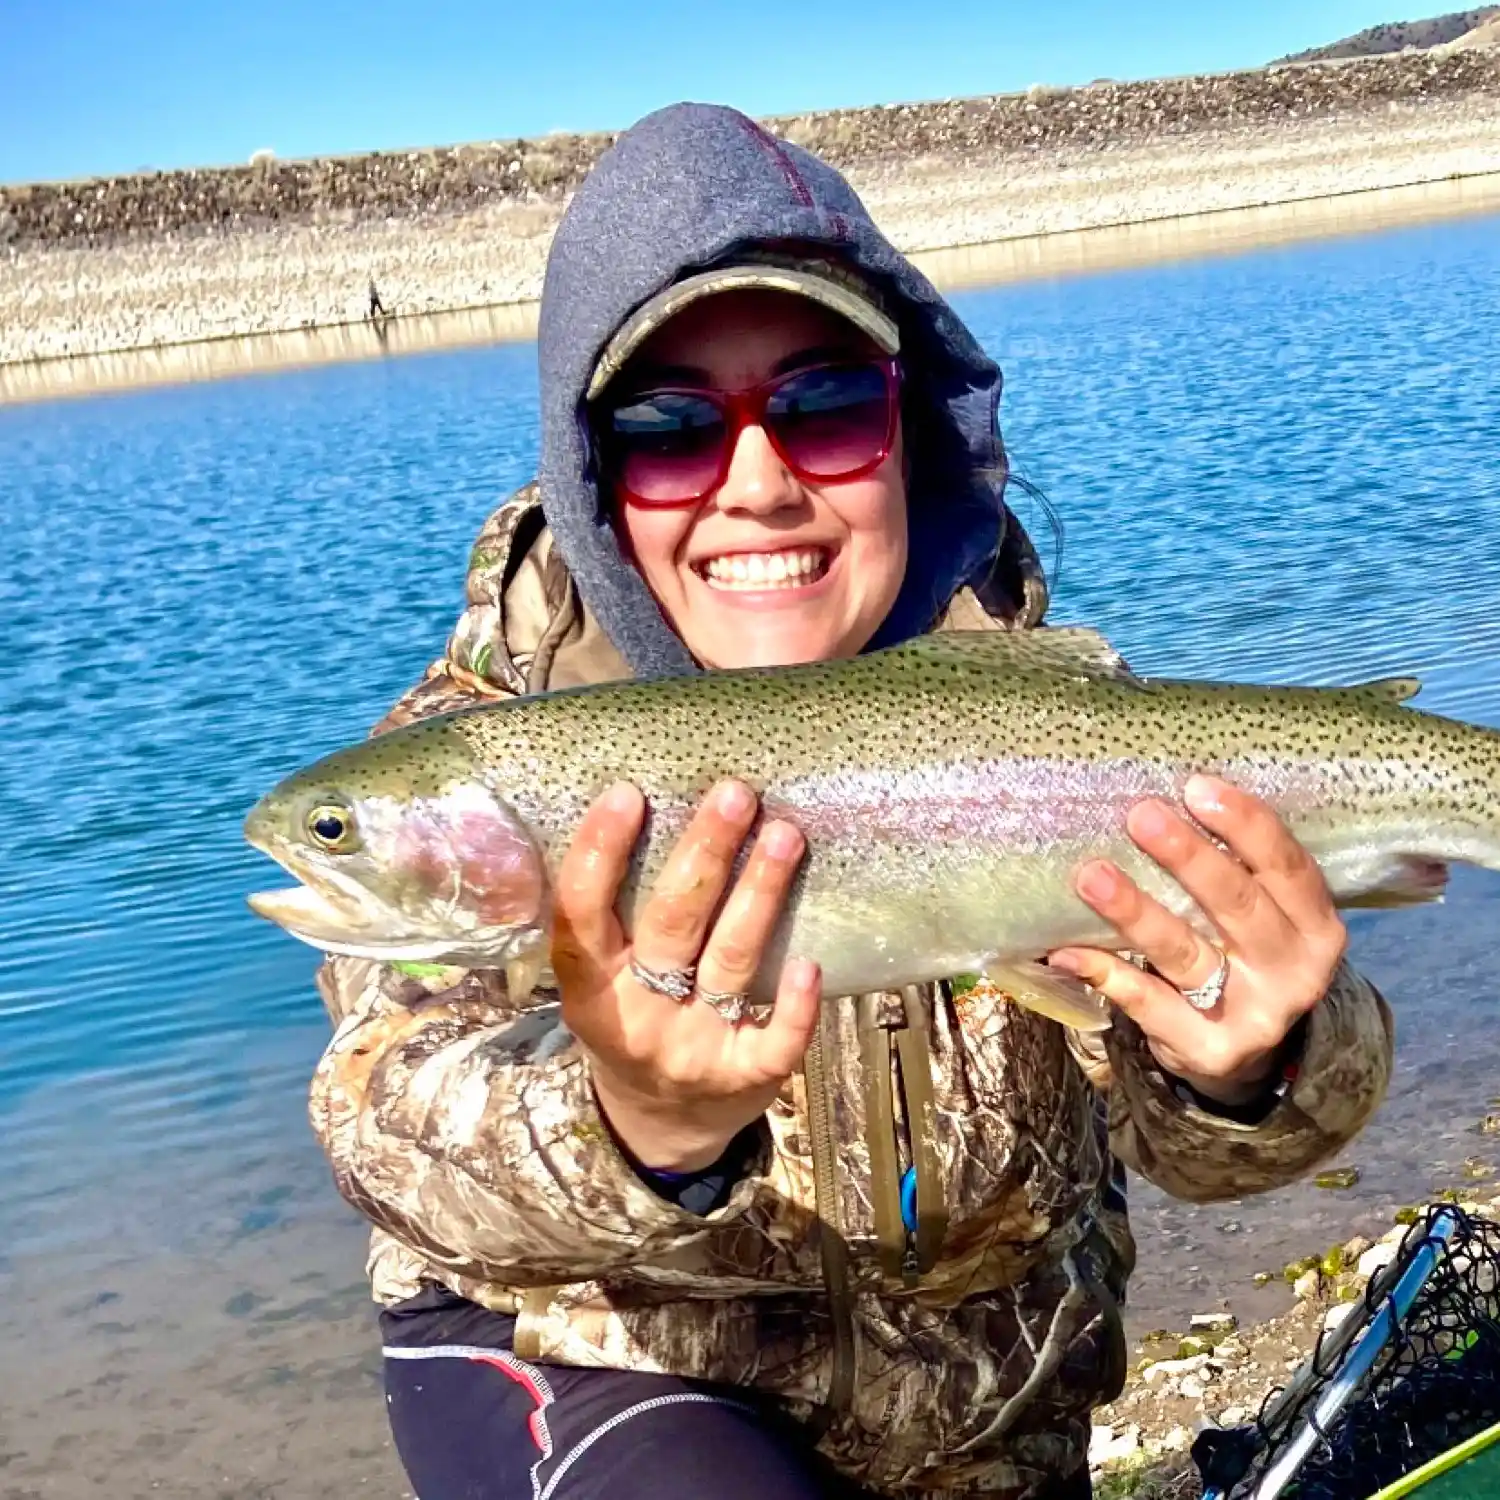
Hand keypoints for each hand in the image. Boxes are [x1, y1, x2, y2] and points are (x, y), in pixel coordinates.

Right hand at [550, 778, 819, 1171]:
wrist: (659, 1127)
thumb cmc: (633, 1020)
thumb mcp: (600, 981)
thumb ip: (612, 918)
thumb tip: (646, 805)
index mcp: (589, 988)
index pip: (581, 914)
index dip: (599, 853)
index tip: (628, 794)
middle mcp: (638, 1017)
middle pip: (671, 924)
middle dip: (705, 852)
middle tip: (736, 794)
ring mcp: (693, 1049)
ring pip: (730, 960)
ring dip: (760, 893)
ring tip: (785, 836)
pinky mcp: (745, 1077)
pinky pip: (775, 1038)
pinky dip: (794, 1003)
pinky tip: (810, 962)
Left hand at [1048, 775, 1346, 1106]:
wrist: (1243, 1046)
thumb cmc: (1239, 952)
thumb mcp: (1259, 912)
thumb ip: (1232, 867)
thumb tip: (1161, 799)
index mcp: (1316, 924)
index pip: (1288, 867)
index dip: (1246, 824)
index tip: (1196, 787)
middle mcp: (1294, 971)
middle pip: (1238, 905)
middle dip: (1188, 857)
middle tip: (1141, 816)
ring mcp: (1255, 1015)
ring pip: (1188, 954)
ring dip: (1137, 912)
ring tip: (1093, 877)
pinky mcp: (1210, 1050)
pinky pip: (1150, 1004)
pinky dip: (1106, 974)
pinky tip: (1067, 952)